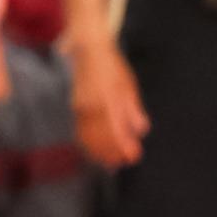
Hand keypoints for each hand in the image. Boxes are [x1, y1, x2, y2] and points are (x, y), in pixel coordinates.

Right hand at [69, 40, 150, 168]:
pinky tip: (95, 153)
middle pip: (102, 137)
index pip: (116, 129)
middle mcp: (92, 106)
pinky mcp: (75, 109)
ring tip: (111, 164)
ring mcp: (81, 108)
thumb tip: (141, 130)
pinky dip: (88, 145)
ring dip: (100, 152)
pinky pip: (80, 132)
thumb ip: (134, 109)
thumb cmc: (113, 67)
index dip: (124, 145)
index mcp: (108, 98)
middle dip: (113, 153)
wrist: (89, 52)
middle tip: (123, 164)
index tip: (133, 157)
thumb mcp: (129, 85)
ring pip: (89, 137)